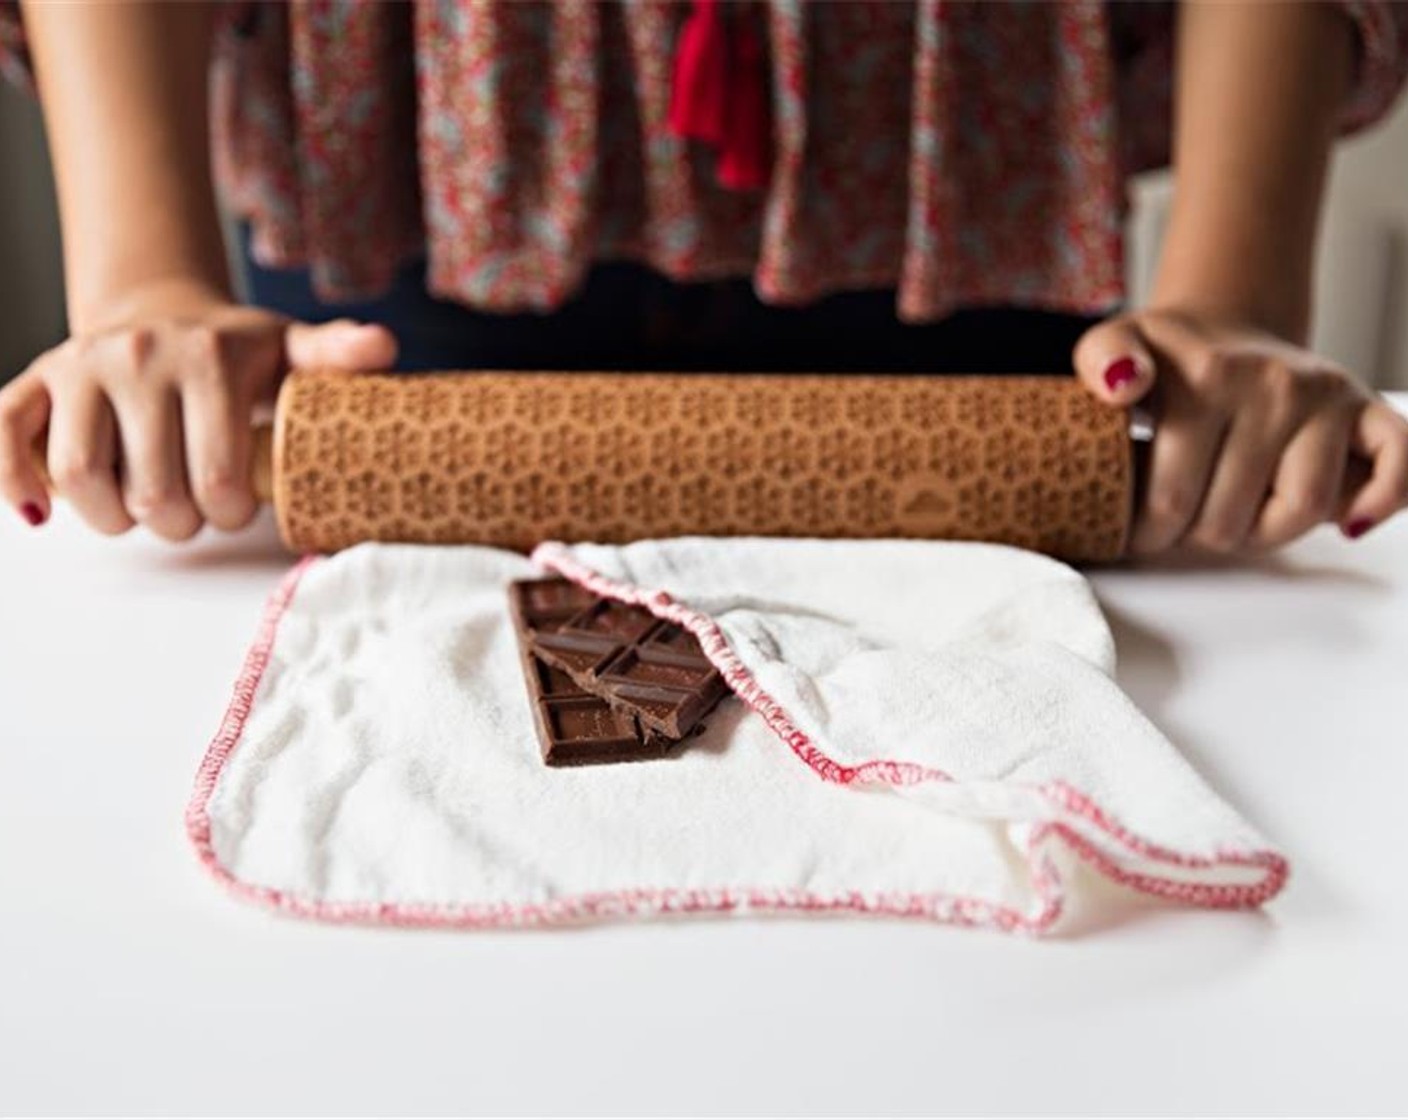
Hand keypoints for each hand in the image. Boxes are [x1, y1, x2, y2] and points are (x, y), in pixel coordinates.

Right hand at [0, 280, 396, 539]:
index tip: (234, 511)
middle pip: (152, 491)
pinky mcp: (36, 381)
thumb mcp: (291, 348)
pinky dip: (14, 480)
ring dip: (113, 519)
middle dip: (178, 523)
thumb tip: (383, 349)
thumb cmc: (236, 351)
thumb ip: (333, 354)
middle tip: (191, 516)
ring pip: (81, 477)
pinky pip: (5, 434)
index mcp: (208, 358)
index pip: (217, 475)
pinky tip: (38, 512)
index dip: (227, 515)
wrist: (163, 311)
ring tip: (141, 512)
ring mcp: (80, 367)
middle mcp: (138, 357)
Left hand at [1073, 309, 1407, 555]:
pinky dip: (1378, 502)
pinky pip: (1396, 468)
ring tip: (1226, 513)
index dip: (1147, 533)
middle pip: (1230, 518)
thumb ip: (1102, 358)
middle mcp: (1276, 384)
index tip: (1134, 528)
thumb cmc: (1167, 357)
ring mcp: (1327, 398)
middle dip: (1194, 536)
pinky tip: (1345, 524)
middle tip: (1176, 523)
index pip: (1172, 498)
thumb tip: (1126, 385)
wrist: (1222, 327)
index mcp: (1210, 375)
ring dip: (1259, 534)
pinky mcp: (1367, 411)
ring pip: (1299, 512)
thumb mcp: (1114, 343)